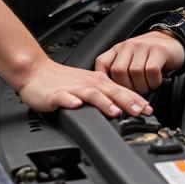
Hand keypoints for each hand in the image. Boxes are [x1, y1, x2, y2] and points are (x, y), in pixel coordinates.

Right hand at [16, 57, 153, 117]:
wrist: (35, 72)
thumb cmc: (62, 81)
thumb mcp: (89, 85)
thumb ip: (106, 95)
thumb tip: (125, 107)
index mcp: (98, 82)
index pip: (122, 90)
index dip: (137, 100)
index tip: (149, 110)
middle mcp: (89, 83)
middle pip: (112, 92)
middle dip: (127, 102)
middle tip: (140, 111)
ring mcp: (72, 88)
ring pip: (91, 94)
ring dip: (104, 103)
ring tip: (114, 111)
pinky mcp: (55, 94)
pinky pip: (63, 97)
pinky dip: (70, 101)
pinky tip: (75, 105)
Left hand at [94, 30, 184, 94]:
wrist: (175, 41)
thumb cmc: (152, 56)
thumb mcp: (132, 60)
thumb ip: (122, 71)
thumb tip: (112, 93)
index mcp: (119, 49)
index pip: (102, 63)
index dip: (105, 80)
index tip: (112, 92)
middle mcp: (129, 45)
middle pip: (118, 72)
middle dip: (127, 88)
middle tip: (137, 92)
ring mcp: (143, 46)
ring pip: (135, 72)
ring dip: (143, 86)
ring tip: (148, 86)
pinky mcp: (158, 50)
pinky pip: (151, 71)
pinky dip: (154, 81)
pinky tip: (157, 81)